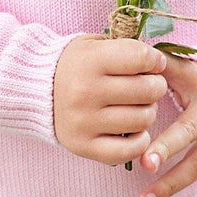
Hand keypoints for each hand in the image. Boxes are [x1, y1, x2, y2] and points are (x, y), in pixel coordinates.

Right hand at [52, 33, 168, 165]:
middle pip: (147, 90)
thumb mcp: (94, 45)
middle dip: (156, 86)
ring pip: (143, 119)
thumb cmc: (76, 65)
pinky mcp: (84, 146)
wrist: (36, 91)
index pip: (141, 57)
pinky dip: (140, 141)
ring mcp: (84, 122)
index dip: (155, 60)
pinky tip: (134, 130)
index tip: (152, 63)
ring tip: (137, 106)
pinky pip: (129, 150)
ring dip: (148, 112)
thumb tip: (160, 62)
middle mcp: (85, 92)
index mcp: (89, 61)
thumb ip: (126, 49)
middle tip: (148, 86)